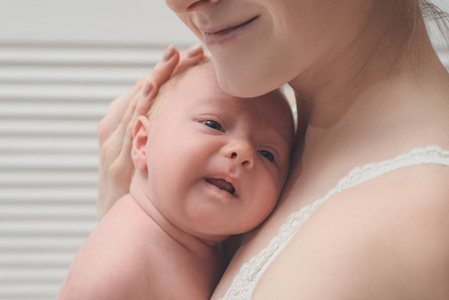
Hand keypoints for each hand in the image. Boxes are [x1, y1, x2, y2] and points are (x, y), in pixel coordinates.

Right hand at [96, 44, 204, 219]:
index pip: (146, 90)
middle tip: (189, 50)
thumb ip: (155, 132)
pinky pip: (129, 130)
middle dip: (165, 69)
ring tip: (173, 59)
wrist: (118, 218)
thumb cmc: (135, 182)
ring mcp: (113, 144)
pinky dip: (139, 107)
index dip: (166, 71)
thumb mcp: (144, 151)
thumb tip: (180, 113)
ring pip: (134, 103)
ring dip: (155, 80)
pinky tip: (151, 90)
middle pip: (141, 91)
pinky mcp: (117, 162)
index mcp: (122, 123)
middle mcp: (114, 128)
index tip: (190, 55)